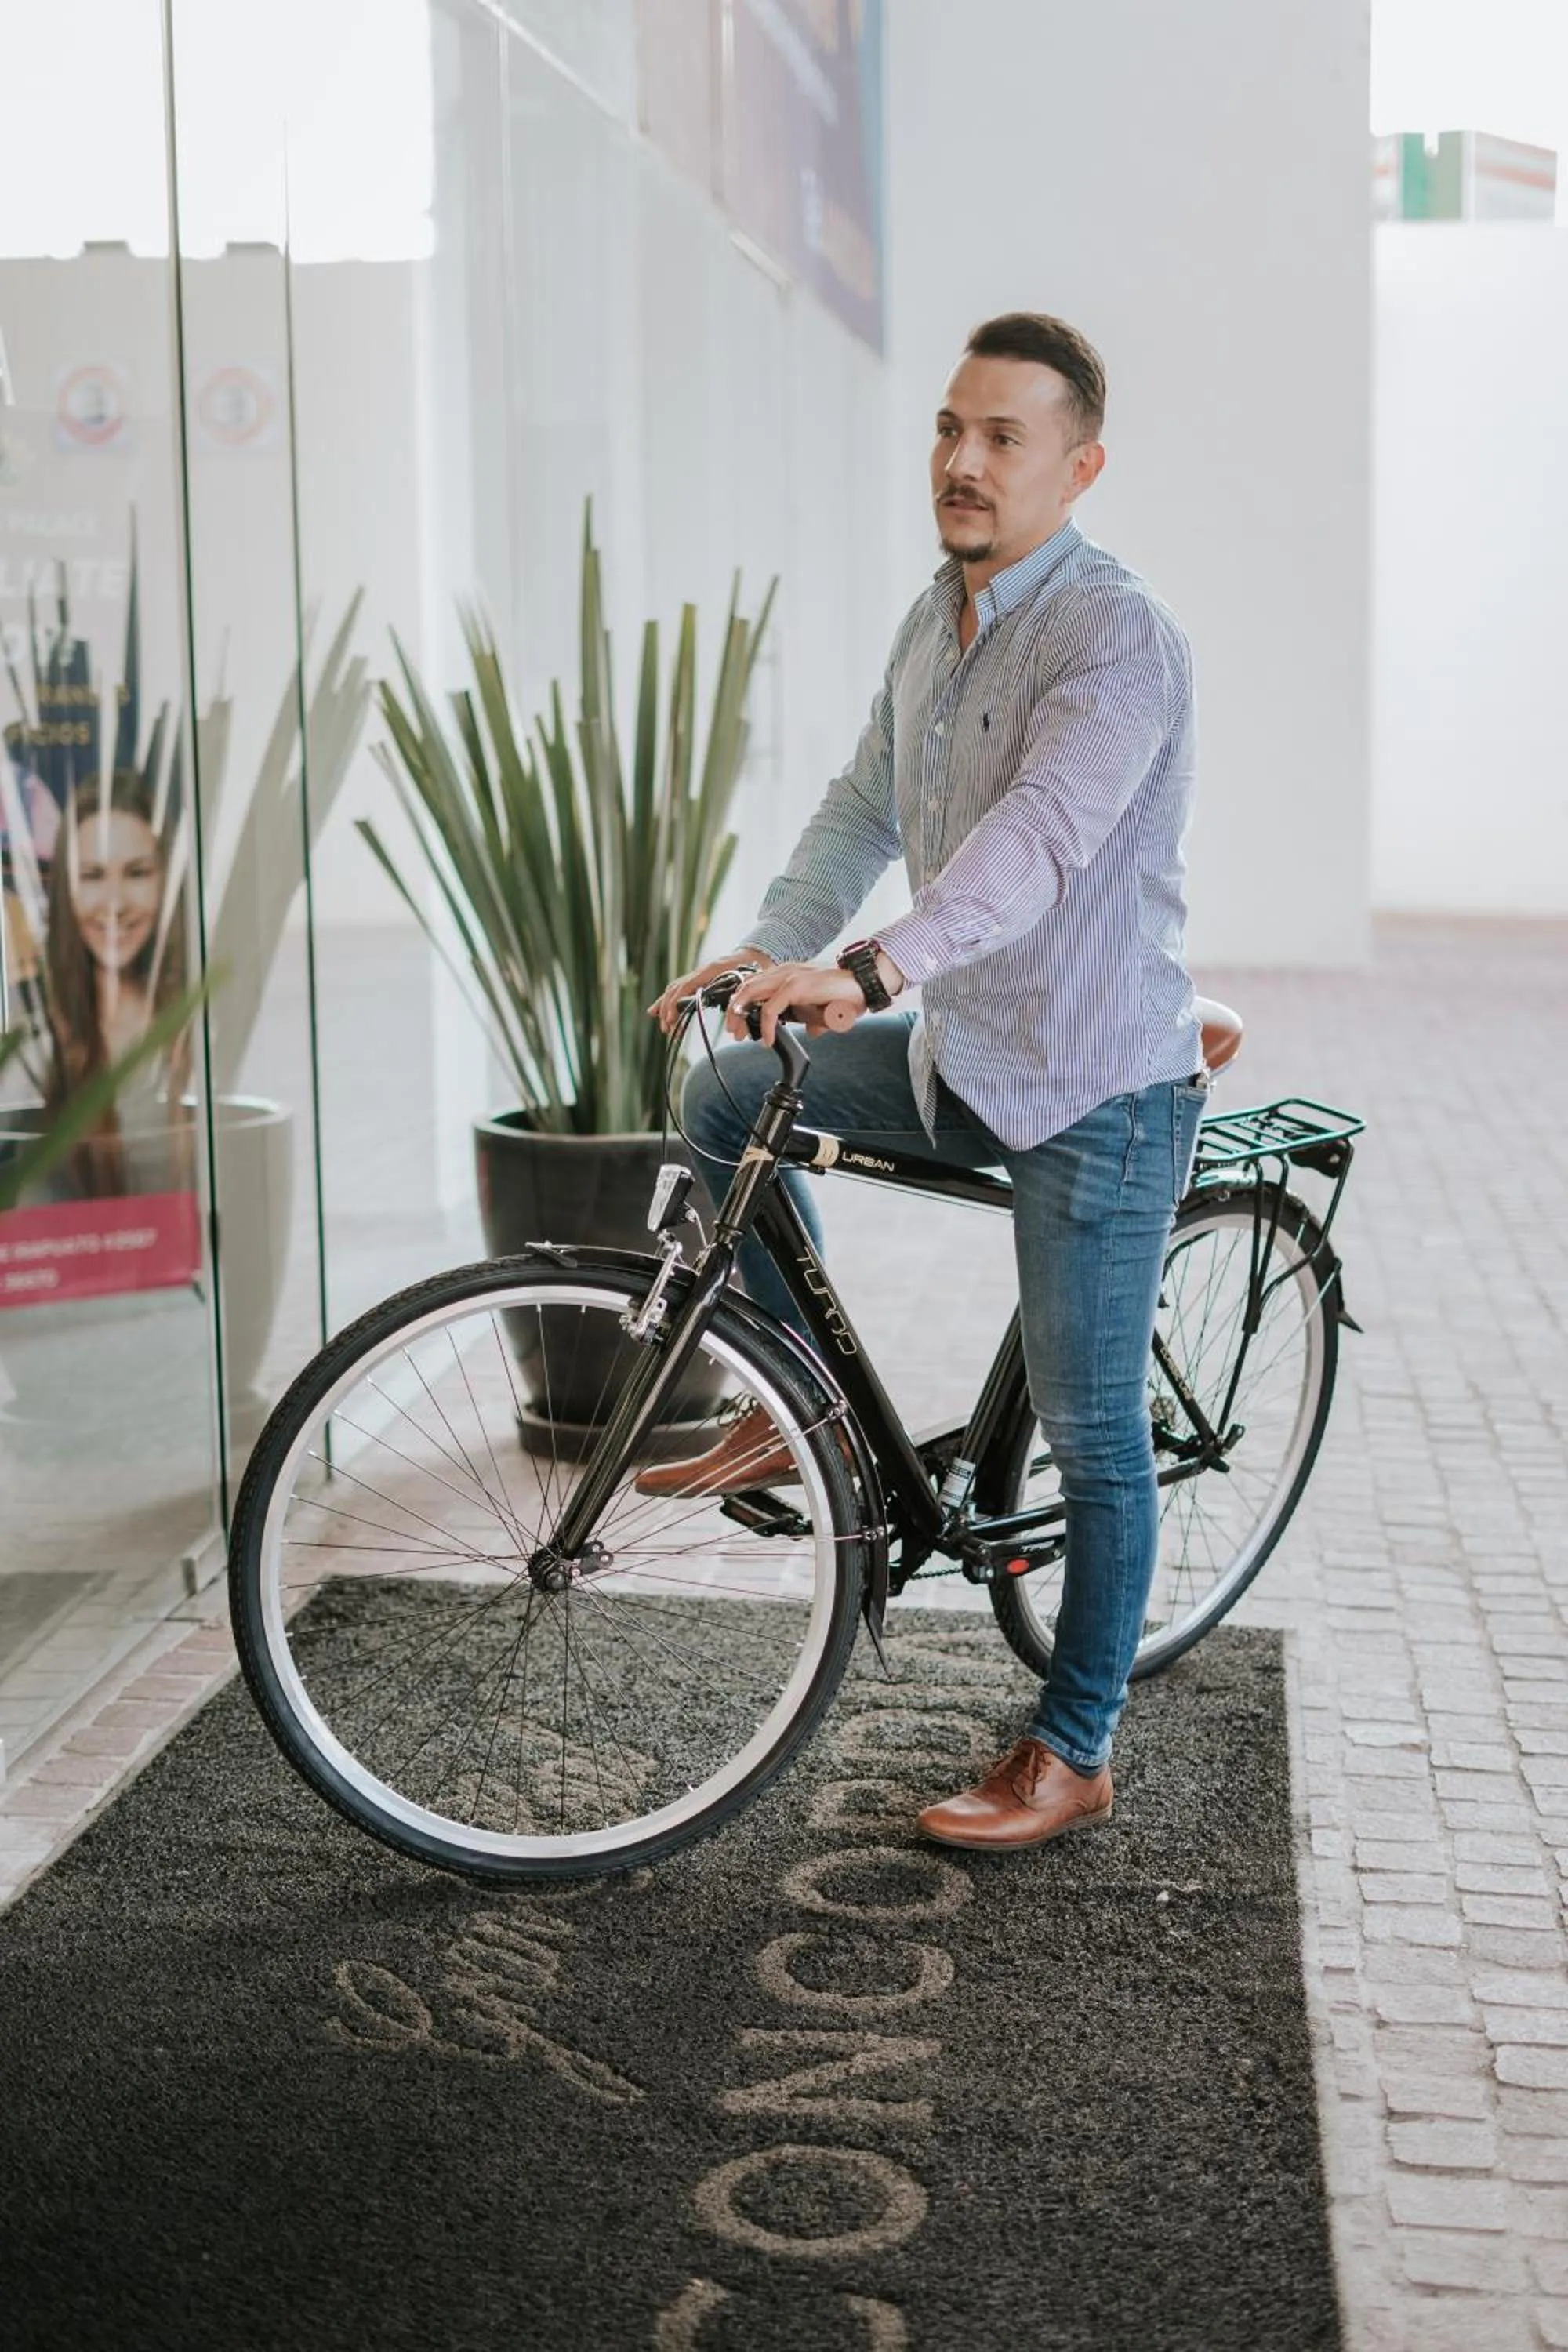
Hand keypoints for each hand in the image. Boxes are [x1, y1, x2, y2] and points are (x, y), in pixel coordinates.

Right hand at [648, 948, 774, 1036]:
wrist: (758, 954)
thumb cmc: (756, 968)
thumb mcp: (751, 986)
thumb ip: (742, 1006)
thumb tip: (738, 1034)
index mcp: (712, 970)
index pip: (685, 986)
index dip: (675, 1004)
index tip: (671, 1020)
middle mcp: (703, 970)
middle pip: (676, 988)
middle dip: (668, 1009)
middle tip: (667, 1029)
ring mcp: (700, 974)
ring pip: (675, 988)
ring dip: (666, 1006)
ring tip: (664, 1026)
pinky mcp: (701, 979)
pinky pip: (681, 987)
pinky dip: (670, 999)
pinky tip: (662, 1011)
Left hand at [726, 960, 867, 1045]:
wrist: (864, 982)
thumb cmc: (846, 992)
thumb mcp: (821, 1006)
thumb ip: (813, 1016)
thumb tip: (811, 1030)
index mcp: (787, 973)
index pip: (754, 983)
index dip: (742, 1002)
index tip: (739, 1021)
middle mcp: (784, 971)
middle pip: (746, 987)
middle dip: (735, 1010)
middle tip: (734, 1030)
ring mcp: (789, 977)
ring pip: (751, 993)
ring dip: (742, 1015)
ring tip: (741, 1034)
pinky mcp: (796, 987)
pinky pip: (771, 1009)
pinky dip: (765, 1026)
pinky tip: (767, 1039)